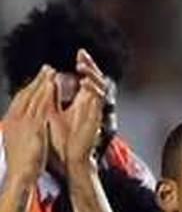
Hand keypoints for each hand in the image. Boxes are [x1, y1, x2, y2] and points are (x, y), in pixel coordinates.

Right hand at [1, 66, 54, 183]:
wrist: (19, 176)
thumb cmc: (21, 165)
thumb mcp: (20, 144)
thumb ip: (23, 133)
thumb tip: (24, 130)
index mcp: (12, 122)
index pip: (21, 102)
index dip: (30, 90)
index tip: (38, 82)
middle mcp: (15, 118)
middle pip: (26, 94)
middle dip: (37, 81)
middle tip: (47, 69)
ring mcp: (23, 121)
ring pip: (33, 97)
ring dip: (42, 83)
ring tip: (51, 72)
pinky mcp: (32, 126)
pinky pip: (40, 106)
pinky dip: (45, 94)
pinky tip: (52, 85)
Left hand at [49, 50, 107, 168]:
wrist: (70, 157)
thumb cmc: (63, 139)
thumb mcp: (52, 110)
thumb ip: (52, 95)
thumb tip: (49, 77)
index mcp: (82, 102)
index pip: (88, 79)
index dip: (86, 66)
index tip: (79, 54)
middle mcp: (91, 106)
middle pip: (97, 80)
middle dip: (91, 66)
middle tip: (82, 55)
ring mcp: (95, 112)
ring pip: (101, 88)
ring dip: (92, 76)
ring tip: (82, 67)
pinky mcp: (96, 119)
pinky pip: (99, 101)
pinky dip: (94, 90)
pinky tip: (86, 82)